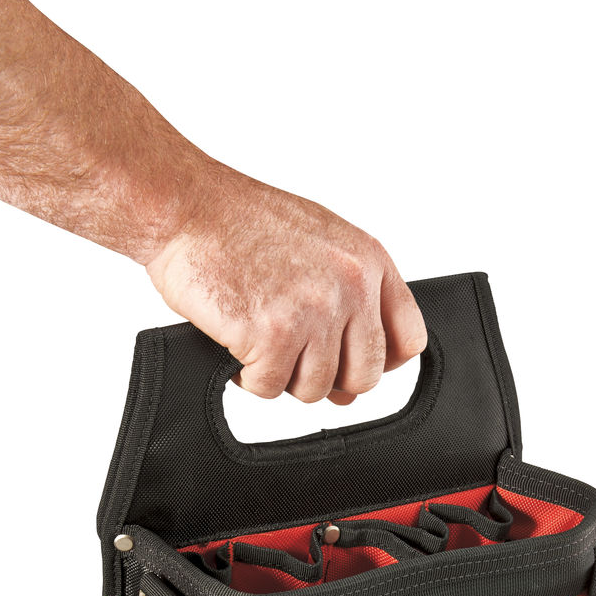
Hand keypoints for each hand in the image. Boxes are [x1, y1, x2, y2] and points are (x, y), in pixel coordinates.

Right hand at [146, 159, 426, 403]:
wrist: (187, 206)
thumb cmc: (241, 222)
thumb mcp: (320, 242)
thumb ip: (349, 298)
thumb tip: (353, 376)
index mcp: (368, 261)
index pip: (408, 340)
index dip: (378, 363)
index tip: (351, 363)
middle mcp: (350, 286)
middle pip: (364, 376)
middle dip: (326, 378)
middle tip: (293, 357)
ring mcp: (314, 311)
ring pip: (315, 388)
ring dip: (282, 376)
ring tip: (259, 341)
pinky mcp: (273, 334)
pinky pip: (269, 388)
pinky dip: (247, 377)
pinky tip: (238, 344)